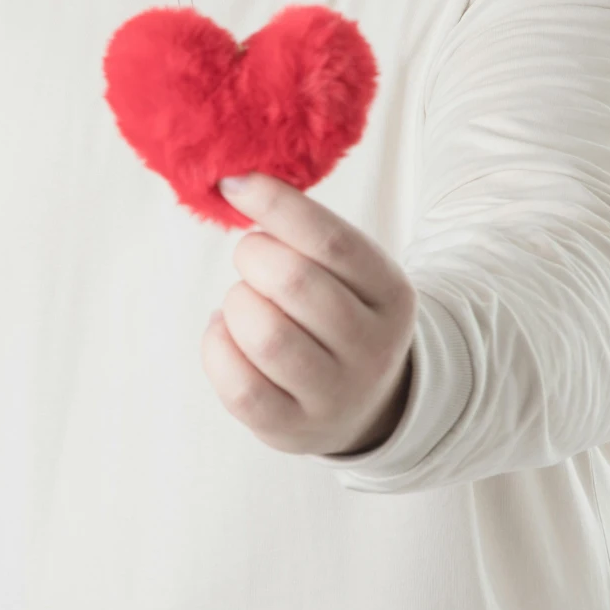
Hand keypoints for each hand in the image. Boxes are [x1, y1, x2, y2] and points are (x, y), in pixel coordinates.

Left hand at [202, 171, 415, 457]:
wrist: (361, 402)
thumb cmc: (338, 314)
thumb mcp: (347, 272)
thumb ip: (306, 233)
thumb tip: (236, 182)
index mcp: (391, 294)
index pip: (332, 241)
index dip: (277, 205)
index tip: (234, 182)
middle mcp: (372, 348)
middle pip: (293, 283)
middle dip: (252, 257)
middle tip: (250, 257)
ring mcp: (335, 394)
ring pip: (264, 335)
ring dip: (237, 304)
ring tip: (245, 301)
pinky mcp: (291, 428)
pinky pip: (238, 383)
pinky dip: (218, 345)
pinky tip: (228, 333)